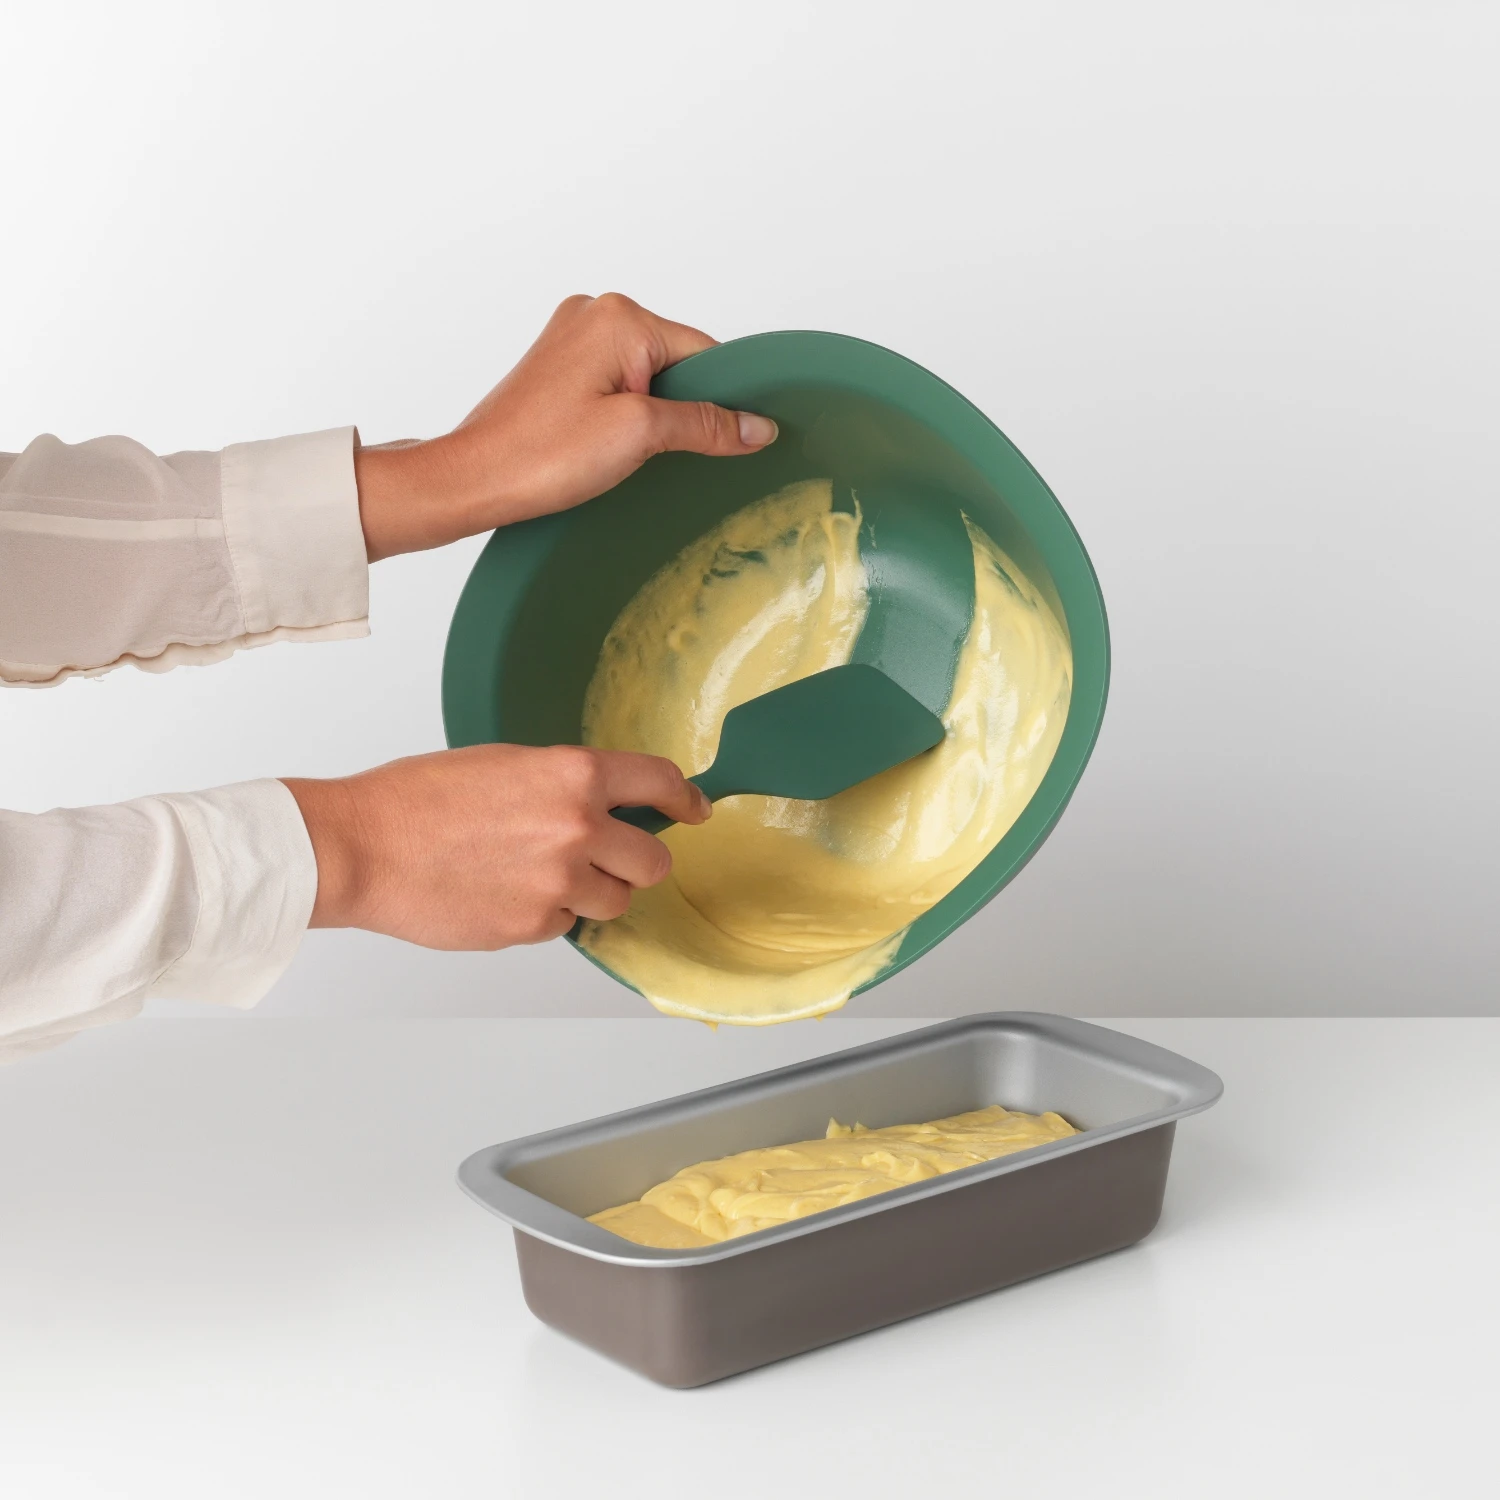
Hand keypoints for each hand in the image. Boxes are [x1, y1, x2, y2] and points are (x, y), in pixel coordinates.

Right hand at [282, 744, 709, 947]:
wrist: (363, 847)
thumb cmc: (416, 800)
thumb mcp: (504, 764)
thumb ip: (562, 785)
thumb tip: (601, 804)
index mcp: (572, 776)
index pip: (658, 783)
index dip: (685, 799)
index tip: (695, 808)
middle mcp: (577, 829)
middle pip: (654, 860)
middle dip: (637, 860)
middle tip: (608, 856)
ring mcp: (559, 883)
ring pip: (615, 901)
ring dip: (593, 892)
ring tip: (541, 876)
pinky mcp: (534, 926)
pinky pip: (567, 925)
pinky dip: (549, 915)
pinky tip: (508, 894)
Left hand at [354, 293, 777, 560]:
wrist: (473, 479)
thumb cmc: (540, 455)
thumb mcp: (639, 435)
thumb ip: (705, 424)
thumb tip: (757, 425)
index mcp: (619, 317)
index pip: (704, 352)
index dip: (724, 400)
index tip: (738, 438)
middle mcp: (595, 314)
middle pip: (678, 362)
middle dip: (684, 408)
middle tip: (661, 451)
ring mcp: (575, 338)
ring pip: (650, 376)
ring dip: (654, 416)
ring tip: (627, 451)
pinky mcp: (562, 367)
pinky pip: (620, 384)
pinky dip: (629, 414)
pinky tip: (613, 446)